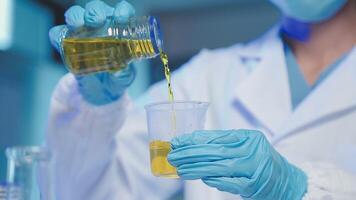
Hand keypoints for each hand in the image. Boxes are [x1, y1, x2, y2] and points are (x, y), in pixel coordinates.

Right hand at [48, 0, 135, 104]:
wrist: (100, 91)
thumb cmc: (117, 77)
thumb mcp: (124, 77)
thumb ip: (123, 73)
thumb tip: (118, 71)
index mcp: (120, 29)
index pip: (123, 12)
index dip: (122, 11)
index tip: (121, 19)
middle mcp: (100, 25)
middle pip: (97, 8)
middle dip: (95, 11)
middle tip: (96, 20)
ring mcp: (82, 32)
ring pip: (76, 14)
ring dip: (76, 16)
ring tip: (77, 25)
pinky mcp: (66, 43)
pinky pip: (58, 34)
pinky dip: (58, 35)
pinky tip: (61, 41)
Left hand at [168, 130, 306, 199]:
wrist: (287, 181)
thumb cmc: (261, 161)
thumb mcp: (246, 146)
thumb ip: (224, 143)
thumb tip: (194, 143)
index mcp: (249, 137)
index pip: (216, 137)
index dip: (194, 140)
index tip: (178, 142)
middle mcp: (252, 150)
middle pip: (215, 151)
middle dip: (190, 153)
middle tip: (174, 155)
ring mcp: (253, 168)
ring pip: (218, 166)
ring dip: (196, 168)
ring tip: (180, 168)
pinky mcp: (252, 186)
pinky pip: (229, 182)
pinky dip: (214, 180)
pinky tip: (200, 177)